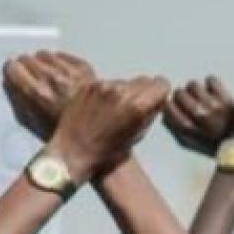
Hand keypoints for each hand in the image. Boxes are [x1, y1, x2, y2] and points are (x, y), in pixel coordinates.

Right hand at [3, 51, 95, 140]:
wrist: (98, 134)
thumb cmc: (66, 132)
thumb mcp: (35, 125)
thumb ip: (18, 102)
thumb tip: (8, 83)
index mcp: (36, 95)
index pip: (13, 68)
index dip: (12, 72)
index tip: (14, 73)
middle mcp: (51, 80)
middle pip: (27, 58)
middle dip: (27, 67)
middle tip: (31, 78)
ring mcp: (69, 73)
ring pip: (45, 55)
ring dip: (43, 64)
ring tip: (48, 78)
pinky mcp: (83, 68)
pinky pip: (64, 56)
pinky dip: (61, 63)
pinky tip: (62, 76)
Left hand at [47, 76, 169, 181]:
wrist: (72, 152)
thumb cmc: (104, 153)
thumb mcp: (136, 137)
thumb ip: (149, 115)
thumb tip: (155, 102)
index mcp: (137, 107)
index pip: (161, 84)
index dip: (159, 93)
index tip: (154, 100)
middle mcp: (121, 92)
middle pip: (144, 80)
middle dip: (143, 92)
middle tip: (132, 108)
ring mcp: (103, 86)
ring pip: (125, 81)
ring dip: (123, 92)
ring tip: (112, 111)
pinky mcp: (89, 85)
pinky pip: (107, 83)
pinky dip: (106, 93)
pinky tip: (99, 109)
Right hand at [162, 76, 233, 156]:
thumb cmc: (215, 142)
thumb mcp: (192, 142)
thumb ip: (176, 128)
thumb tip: (165, 110)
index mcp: (191, 130)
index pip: (169, 109)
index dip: (169, 104)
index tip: (173, 105)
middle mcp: (201, 116)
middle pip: (179, 93)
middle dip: (182, 96)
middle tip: (189, 100)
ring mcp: (214, 105)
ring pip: (193, 84)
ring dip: (195, 89)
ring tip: (202, 97)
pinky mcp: (226, 96)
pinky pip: (210, 80)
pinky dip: (211, 85)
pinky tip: (214, 94)